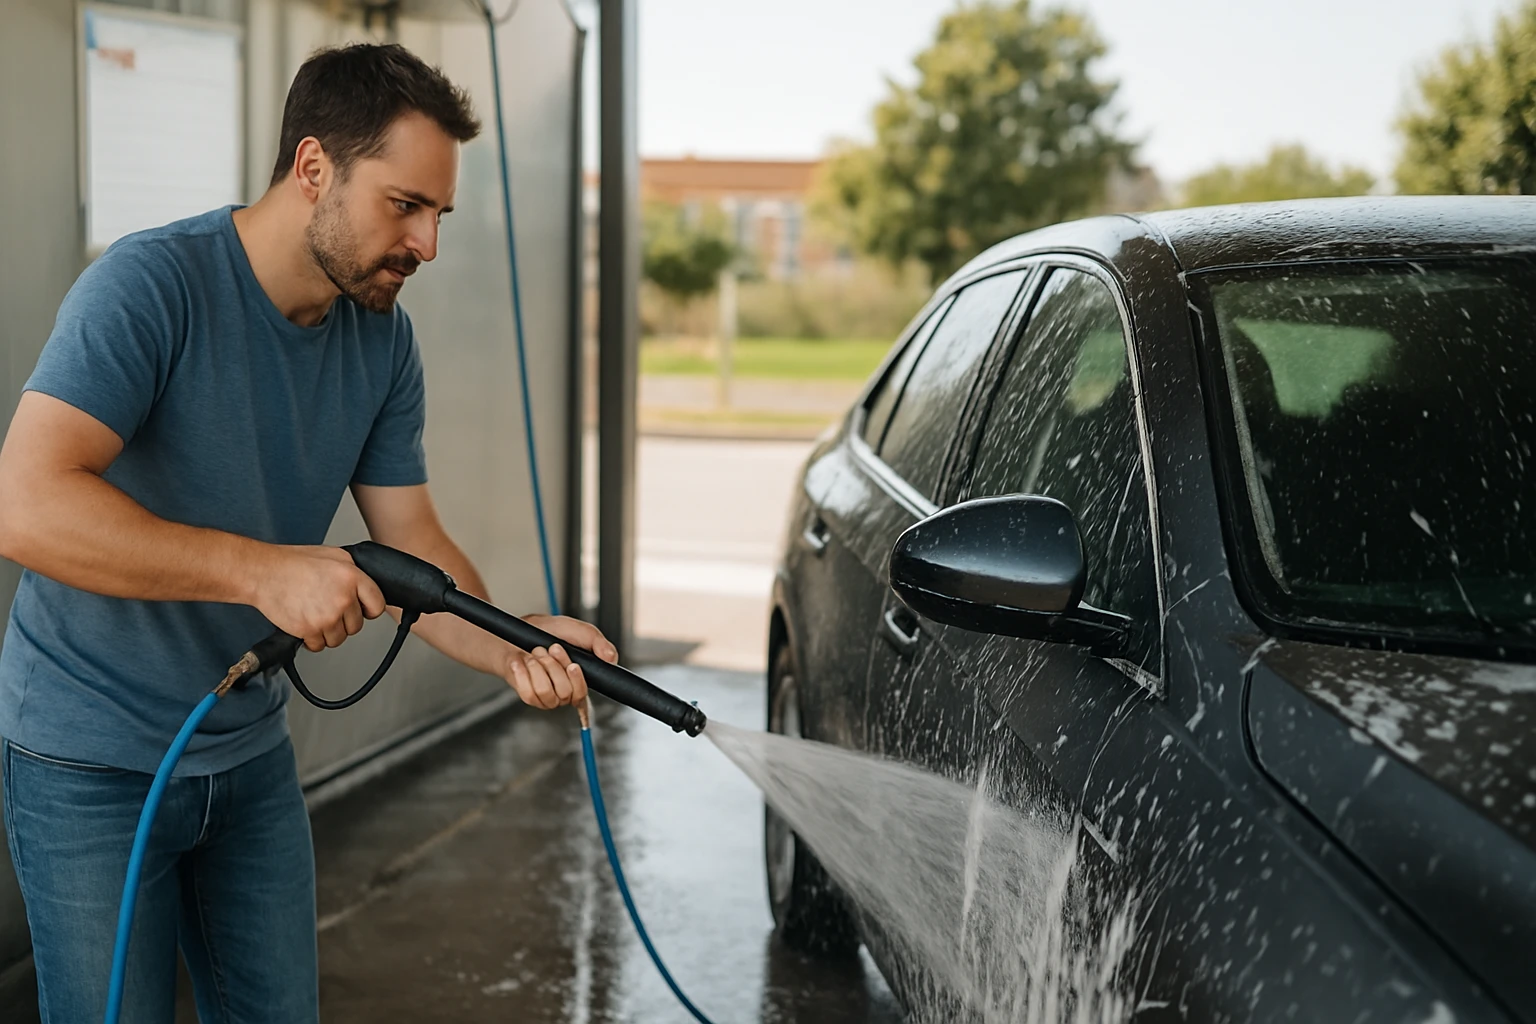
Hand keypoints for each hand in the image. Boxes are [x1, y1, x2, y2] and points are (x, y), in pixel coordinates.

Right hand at [252, 546, 386, 652]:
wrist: (263, 573)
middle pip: (356, 626)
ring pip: (338, 638)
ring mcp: (327, 616)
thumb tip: (365, 587)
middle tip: (327, 609)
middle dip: (343, 621)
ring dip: (328, 632)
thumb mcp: (333, 555)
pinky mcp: (310, 629)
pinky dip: (312, 640)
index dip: (368, 609)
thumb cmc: (293, 563)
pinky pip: (319, 645)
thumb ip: (354, 571)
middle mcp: (343, 598)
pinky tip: (305, 624)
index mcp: (352, 577)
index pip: (377, 605)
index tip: (361, 611)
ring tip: (314, 615)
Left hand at [501, 615, 617, 710]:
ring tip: (536, 654)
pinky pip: (529, 693)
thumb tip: (611, 658)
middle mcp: (563, 692)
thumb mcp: (574, 629)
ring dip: (539, 667)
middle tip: (550, 648)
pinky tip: (522, 662)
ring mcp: (545, 696)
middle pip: (565, 692)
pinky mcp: (528, 696)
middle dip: (555, 665)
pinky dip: (524, 673)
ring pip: (547, 693)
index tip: (573, 665)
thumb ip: (596, 641)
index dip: (578, 682)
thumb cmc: (545, 632)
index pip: (584, 695)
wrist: (514, 633)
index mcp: (578, 678)